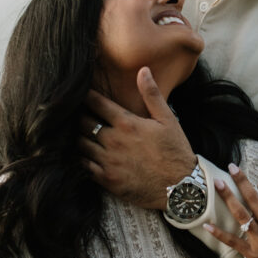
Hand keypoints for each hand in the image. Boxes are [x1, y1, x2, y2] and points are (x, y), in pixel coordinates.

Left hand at [79, 68, 196, 208]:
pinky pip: (84, 166)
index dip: (86, 96)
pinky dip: (82, 157)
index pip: (96, 103)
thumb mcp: (168, 119)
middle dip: (78, 115)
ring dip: (78, 137)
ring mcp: (108, 162)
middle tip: (76, 112)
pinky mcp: (107, 180)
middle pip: (83, 123)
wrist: (180, 188)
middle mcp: (113, 141)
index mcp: (127, 124)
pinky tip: (86, 154)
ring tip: (79, 132)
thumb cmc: (175, 151)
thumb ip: (151, 95)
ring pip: (80, 144)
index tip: (82, 92)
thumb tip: (143, 70)